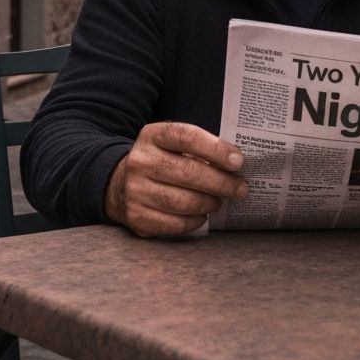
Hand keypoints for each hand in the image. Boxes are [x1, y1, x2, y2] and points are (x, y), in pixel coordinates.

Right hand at [104, 121, 247, 236]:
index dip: (216, 149)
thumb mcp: (172, 145)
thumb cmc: (160, 161)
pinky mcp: (136, 216)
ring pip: (183, 201)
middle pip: (189, 172)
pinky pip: (174, 223)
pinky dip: (194, 221)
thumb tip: (236, 164)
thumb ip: (200, 149)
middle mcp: (140, 160)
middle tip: (240, 188)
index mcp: (152, 135)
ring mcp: (135, 190)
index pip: (187, 136)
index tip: (238, 161)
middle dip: (221, 183)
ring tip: (219, 201)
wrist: (119, 183)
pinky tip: (202, 215)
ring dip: (209, 203)